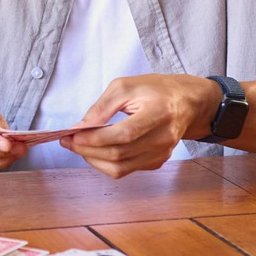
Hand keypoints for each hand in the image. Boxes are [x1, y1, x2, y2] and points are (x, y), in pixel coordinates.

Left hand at [62, 74, 214, 177]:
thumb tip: (80, 127)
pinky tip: (97, 150)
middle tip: (69, 141)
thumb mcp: (126, 86)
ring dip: (94, 160)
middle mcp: (163, 137)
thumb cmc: (155, 90)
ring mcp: (162, 153)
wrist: (186, 103)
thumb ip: (102, 107)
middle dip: (88, 150)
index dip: (95, 138)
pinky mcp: (158, 161)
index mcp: (158, 112)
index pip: (124, 134)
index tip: (72, 134)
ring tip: (80, 146)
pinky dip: (106, 163)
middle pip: (119, 154)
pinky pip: (126, 170)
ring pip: (120, 168)